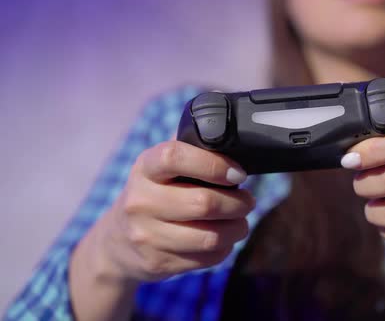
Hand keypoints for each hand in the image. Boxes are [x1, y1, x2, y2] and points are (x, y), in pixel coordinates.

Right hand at [86, 141, 254, 282]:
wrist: (117, 242)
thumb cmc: (153, 195)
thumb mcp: (159, 167)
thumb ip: (190, 150)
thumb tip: (231, 141)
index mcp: (145, 168)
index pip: (176, 157)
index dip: (214, 165)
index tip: (238, 174)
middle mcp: (141, 201)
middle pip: (203, 203)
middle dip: (238, 203)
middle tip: (247, 201)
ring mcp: (147, 235)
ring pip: (210, 236)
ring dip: (237, 229)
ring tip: (241, 222)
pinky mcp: (158, 262)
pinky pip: (206, 258)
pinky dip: (224, 248)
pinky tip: (224, 240)